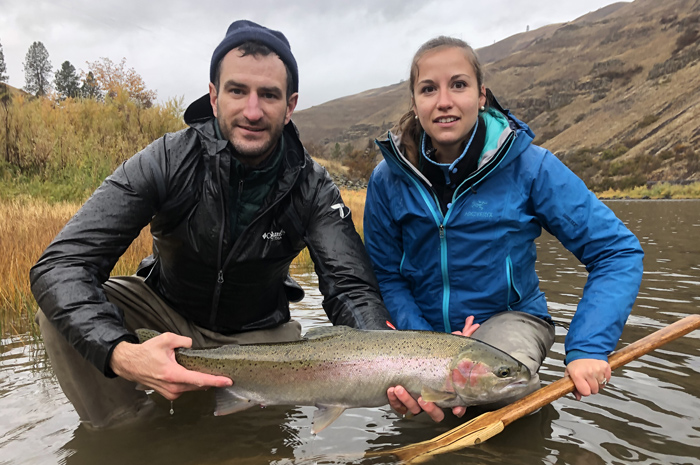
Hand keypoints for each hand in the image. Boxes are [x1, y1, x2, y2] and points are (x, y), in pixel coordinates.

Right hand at [110, 332, 232, 400]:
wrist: (130, 364)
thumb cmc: (146, 352)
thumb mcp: (166, 339)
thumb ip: (183, 340)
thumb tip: (192, 345)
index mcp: (173, 374)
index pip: (199, 380)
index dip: (215, 381)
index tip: (228, 381)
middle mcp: (173, 387)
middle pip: (199, 385)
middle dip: (211, 380)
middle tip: (222, 374)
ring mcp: (170, 393)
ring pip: (193, 388)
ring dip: (200, 381)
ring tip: (207, 372)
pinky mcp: (168, 394)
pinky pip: (186, 389)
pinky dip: (191, 383)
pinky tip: (192, 374)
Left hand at [386, 317, 478, 421]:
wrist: (400, 354)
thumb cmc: (428, 350)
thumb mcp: (443, 342)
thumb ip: (460, 334)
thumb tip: (471, 322)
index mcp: (446, 389)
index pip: (456, 405)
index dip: (458, 409)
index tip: (456, 410)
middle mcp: (433, 398)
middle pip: (436, 412)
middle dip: (429, 408)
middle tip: (421, 398)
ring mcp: (416, 400)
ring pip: (415, 410)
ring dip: (407, 401)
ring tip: (398, 388)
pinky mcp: (402, 402)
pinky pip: (398, 407)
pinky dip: (394, 401)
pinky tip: (391, 390)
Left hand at [564, 358, 610, 400]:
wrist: (583, 351)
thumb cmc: (576, 364)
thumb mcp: (569, 375)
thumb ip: (572, 388)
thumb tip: (578, 397)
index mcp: (577, 374)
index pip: (586, 392)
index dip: (584, 392)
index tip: (583, 387)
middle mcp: (588, 372)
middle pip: (594, 390)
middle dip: (591, 388)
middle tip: (587, 381)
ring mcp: (597, 369)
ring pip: (601, 386)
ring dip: (597, 383)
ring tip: (592, 376)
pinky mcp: (605, 366)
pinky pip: (607, 379)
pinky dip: (604, 378)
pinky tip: (597, 373)